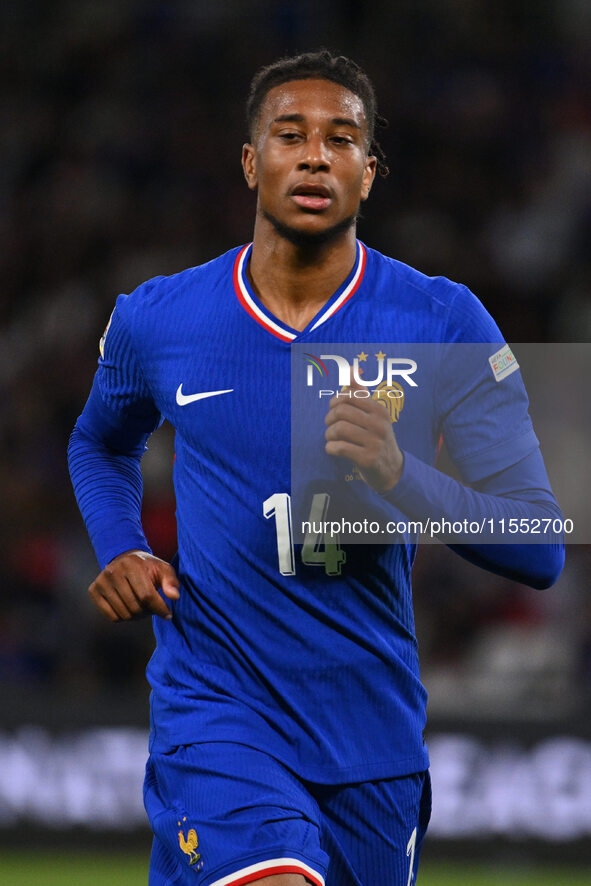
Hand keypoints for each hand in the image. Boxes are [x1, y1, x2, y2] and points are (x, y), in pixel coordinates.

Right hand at [88, 550, 179, 622]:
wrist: (124, 560)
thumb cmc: (147, 568)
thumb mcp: (163, 570)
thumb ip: (171, 582)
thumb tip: (174, 597)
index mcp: (132, 564)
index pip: (147, 596)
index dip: (160, 608)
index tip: (168, 615)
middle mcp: (113, 571)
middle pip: (135, 607)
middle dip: (148, 612)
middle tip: (152, 607)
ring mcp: (101, 581)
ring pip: (124, 614)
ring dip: (137, 616)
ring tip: (141, 606)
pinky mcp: (93, 591)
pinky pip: (112, 617)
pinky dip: (123, 617)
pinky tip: (128, 607)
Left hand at [324, 376, 403, 493]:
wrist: (392, 470)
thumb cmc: (377, 438)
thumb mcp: (374, 415)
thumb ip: (361, 394)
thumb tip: (351, 371)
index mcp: (379, 410)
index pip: (348, 397)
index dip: (334, 402)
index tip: (333, 411)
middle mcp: (379, 425)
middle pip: (341, 412)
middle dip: (329, 419)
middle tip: (330, 426)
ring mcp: (375, 442)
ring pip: (338, 429)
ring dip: (329, 435)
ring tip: (331, 439)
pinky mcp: (368, 459)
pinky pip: (339, 448)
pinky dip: (330, 448)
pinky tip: (333, 450)